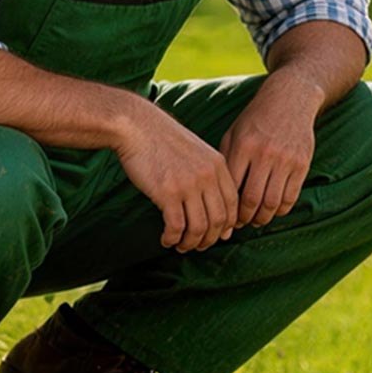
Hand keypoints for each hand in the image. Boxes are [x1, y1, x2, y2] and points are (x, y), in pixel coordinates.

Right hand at [113, 100, 240, 252]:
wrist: (138, 126)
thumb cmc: (164, 141)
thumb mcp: (197, 152)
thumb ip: (209, 175)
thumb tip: (214, 205)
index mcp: (219, 165)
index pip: (233, 204)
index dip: (227, 225)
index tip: (217, 235)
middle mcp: (208, 176)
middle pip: (220, 219)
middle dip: (210, 239)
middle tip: (198, 246)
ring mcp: (189, 185)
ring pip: (200, 227)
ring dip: (191, 242)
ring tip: (181, 246)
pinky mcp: (167, 193)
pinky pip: (177, 226)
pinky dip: (173, 238)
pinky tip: (166, 240)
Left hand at [220, 74, 319, 228]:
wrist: (291, 98)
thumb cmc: (256, 119)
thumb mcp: (234, 134)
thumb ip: (227, 162)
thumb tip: (219, 196)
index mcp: (243, 147)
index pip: (232, 189)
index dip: (228, 208)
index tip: (225, 216)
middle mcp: (264, 154)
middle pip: (252, 200)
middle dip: (245, 218)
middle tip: (241, 224)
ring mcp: (286, 159)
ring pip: (273, 202)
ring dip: (264, 217)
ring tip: (257, 220)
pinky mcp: (302, 162)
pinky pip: (291, 195)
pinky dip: (282, 209)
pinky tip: (275, 210)